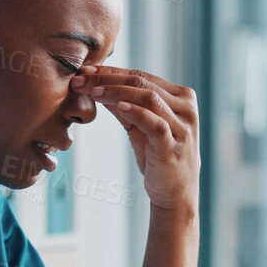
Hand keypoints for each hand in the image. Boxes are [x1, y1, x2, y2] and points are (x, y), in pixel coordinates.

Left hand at [70, 66, 199, 213]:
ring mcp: (182, 126)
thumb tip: (96, 85)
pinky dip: (136, 112)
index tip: (85, 72)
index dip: (112, 72)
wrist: (175, 194)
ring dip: (117, 92)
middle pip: (142, 83)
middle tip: (80, 80)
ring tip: (93, 92)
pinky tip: (119, 107)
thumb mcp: (139, 128)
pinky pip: (155, 124)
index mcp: (180, 97)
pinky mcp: (174, 145)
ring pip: (148, 98)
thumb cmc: (158, 158)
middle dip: (108, 79)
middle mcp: (186, 107)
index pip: (141, 75)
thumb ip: (124, 106)